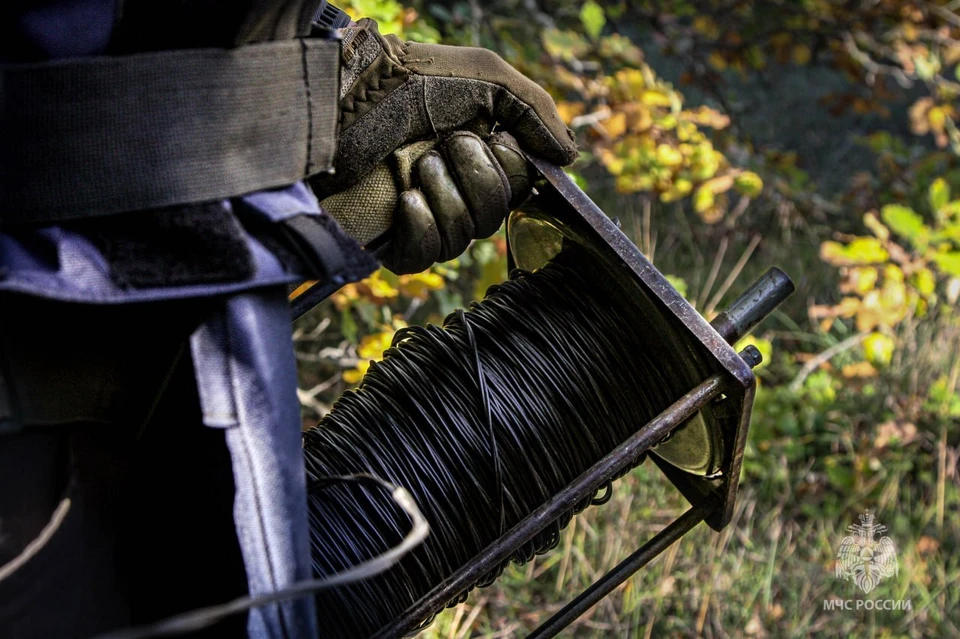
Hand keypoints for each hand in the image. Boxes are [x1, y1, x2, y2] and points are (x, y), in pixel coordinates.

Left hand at [311, 19, 577, 272]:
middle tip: (445, 143)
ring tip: (417, 164)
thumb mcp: (484, 77)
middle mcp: (455, 187)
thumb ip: (534, 111)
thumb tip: (570, 156)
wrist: (342, 97)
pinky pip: (425, 258)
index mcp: (481, 154)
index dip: (510, 170)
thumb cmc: (409, 81)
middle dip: (476, 177)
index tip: (492, 136)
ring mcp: (423, 215)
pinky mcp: (390, 238)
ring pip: (463, 238)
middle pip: (495, 217)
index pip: (521, 189)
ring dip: (444, 195)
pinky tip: (406, 199)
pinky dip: (421, 227)